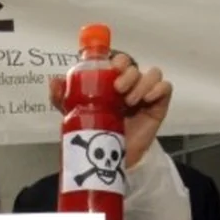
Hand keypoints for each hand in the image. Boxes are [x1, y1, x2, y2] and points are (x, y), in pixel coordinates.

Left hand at [49, 53, 173, 168]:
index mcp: (111, 81)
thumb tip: (54, 82)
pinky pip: (165, 87)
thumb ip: (63, 98)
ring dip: (141, 83)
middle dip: (127, 72)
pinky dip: (157, 89)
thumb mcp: (75, 114)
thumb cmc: (97, 131)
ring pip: (152, 73)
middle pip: (133, 65)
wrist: (112, 159)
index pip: (117, 60)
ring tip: (130, 101)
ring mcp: (145, 94)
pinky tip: (146, 100)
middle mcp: (129, 84)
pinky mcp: (158, 105)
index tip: (110, 69)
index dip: (116, 59)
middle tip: (118, 89)